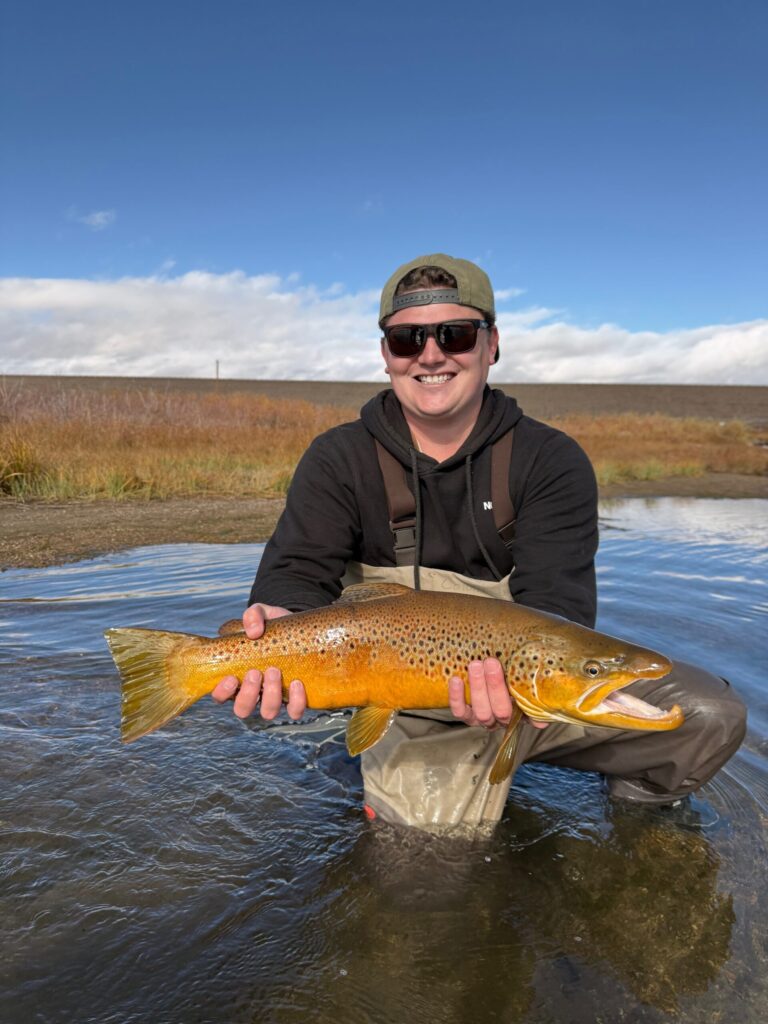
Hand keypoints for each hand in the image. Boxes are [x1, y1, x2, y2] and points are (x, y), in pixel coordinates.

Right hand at [211, 603, 307, 720]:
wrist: (305, 631)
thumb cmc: (277, 627)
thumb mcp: (263, 614)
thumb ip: (253, 615)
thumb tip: (253, 632)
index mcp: (238, 676)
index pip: (220, 695)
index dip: (222, 692)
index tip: (230, 677)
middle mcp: (255, 692)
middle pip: (242, 709)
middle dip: (248, 694)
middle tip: (255, 672)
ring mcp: (276, 698)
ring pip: (267, 713)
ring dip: (270, 696)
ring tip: (275, 671)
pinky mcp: (297, 699)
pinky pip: (294, 711)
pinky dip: (295, 701)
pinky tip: (297, 683)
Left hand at [448, 658, 547, 730]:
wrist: (487, 667)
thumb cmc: (510, 667)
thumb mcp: (522, 669)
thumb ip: (531, 674)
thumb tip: (544, 678)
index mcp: (523, 711)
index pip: (529, 716)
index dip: (529, 710)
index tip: (527, 688)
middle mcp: (504, 719)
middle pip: (501, 711)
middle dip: (495, 686)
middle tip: (491, 662)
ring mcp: (485, 718)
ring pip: (481, 711)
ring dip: (478, 687)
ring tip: (475, 665)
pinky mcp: (466, 715)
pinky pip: (460, 712)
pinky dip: (457, 697)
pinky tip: (456, 679)